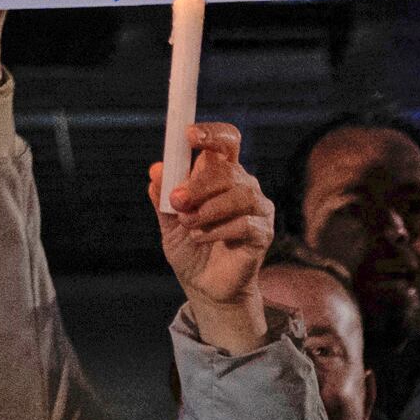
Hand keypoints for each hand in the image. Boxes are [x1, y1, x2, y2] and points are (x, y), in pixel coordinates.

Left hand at [154, 119, 275, 354]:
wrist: (204, 286)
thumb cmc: (190, 248)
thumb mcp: (168, 221)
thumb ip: (162, 197)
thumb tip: (156, 170)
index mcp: (221, 174)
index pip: (227, 141)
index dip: (212, 133)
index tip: (189, 135)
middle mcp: (243, 185)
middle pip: (229, 169)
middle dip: (199, 184)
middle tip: (177, 201)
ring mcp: (257, 209)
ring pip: (240, 194)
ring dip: (208, 209)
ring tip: (188, 225)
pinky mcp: (263, 233)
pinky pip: (245, 224)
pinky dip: (218, 230)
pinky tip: (201, 239)